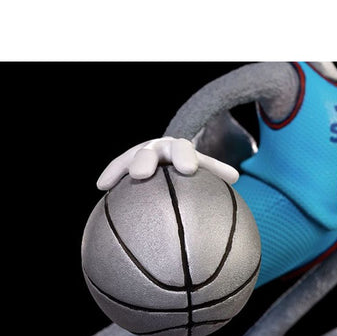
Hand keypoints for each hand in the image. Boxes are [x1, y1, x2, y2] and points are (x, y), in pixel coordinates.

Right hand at [96, 136, 239, 189]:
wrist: (172, 158)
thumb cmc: (191, 170)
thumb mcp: (204, 171)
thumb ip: (216, 173)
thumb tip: (236, 177)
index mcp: (180, 149)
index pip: (184, 150)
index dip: (184, 158)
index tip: (187, 169)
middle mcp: (158, 148)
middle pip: (151, 151)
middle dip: (145, 160)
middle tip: (141, 174)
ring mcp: (140, 155)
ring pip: (129, 158)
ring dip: (120, 168)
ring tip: (107, 182)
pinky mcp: (126, 163)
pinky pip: (117, 169)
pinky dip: (110, 175)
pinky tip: (100, 187)